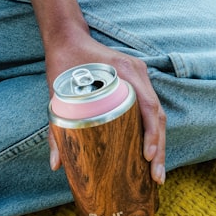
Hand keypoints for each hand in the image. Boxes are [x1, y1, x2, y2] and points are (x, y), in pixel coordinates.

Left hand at [46, 40, 166, 184]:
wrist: (68, 38)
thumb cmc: (64, 63)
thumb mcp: (57, 95)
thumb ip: (56, 131)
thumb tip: (56, 165)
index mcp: (125, 72)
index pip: (148, 106)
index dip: (151, 133)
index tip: (147, 156)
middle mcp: (138, 74)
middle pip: (158, 116)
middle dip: (159, 148)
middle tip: (156, 178)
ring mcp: (141, 78)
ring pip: (158, 116)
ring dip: (159, 144)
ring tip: (156, 173)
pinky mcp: (138, 84)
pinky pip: (151, 111)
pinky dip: (153, 133)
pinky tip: (151, 154)